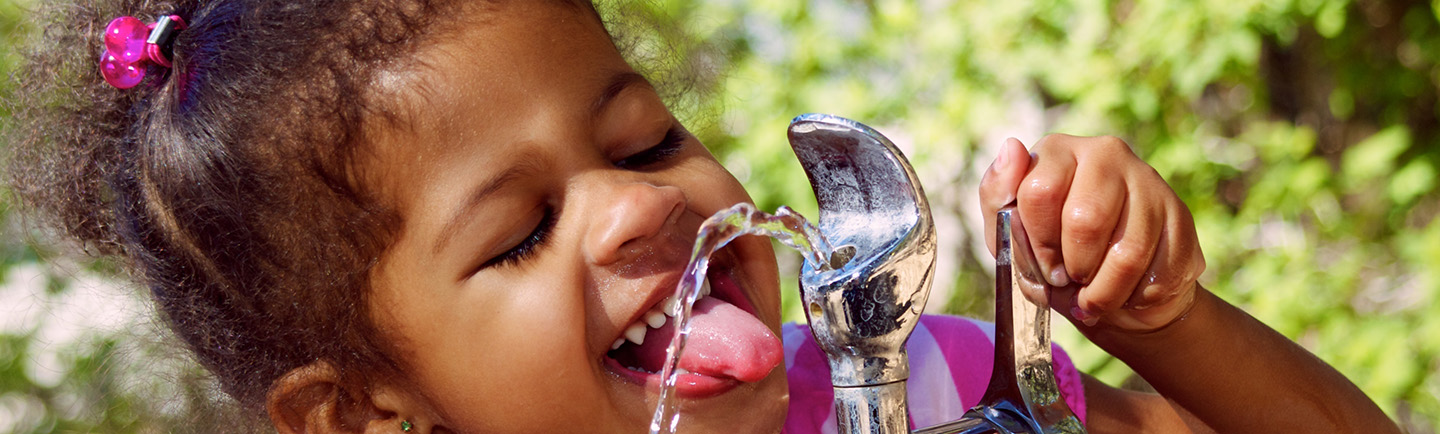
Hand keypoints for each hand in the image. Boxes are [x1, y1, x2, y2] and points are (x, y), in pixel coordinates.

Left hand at [979, 135, 1204, 331]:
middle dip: (1074, 267)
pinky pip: (1160, 270)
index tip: (1044, 264)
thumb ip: (998, 195)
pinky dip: (1137, 297)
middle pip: (1085, 220)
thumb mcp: (1009, 232)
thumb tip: (1011, 148)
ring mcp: (1149, 181)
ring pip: (1128, 253)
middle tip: (1072, 279)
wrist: (1113, 286)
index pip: (1039, 192)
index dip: (1039, 243)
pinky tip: (1128, 291)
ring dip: (1106, 292)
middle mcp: (1106, 153)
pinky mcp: (1181, 215)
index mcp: (1058, 151)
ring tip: (1095, 297)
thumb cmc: (1051, 253)